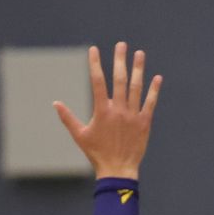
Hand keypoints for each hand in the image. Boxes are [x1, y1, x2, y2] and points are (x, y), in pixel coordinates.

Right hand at [54, 43, 160, 178]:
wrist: (118, 169)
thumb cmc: (97, 153)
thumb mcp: (79, 135)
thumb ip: (68, 118)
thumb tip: (55, 103)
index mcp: (102, 111)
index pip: (97, 81)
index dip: (95, 64)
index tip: (94, 49)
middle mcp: (118, 110)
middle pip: (119, 80)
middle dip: (120, 60)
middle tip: (121, 45)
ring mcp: (133, 116)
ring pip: (137, 88)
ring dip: (138, 69)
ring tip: (140, 53)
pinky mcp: (144, 123)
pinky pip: (150, 103)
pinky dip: (154, 90)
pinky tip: (157, 78)